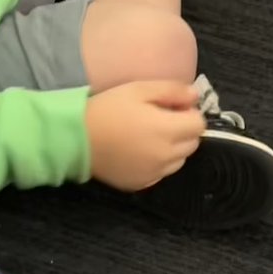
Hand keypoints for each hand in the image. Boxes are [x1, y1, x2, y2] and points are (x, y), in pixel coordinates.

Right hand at [85, 81, 203, 191]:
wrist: (73, 139)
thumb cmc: (108, 109)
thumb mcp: (140, 89)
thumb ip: (173, 91)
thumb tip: (195, 96)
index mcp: (167, 131)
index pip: (199, 124)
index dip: (189, 113)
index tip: (173, 107)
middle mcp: (165, 156)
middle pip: (192, 143)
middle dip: (184, 130)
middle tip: (162, 119)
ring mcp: (153, 173)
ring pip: (180, 160)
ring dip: (174, 147)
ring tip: (150, 136)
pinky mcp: (140, 184)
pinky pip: (162, 173)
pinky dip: (159, 163)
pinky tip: (141, 151)